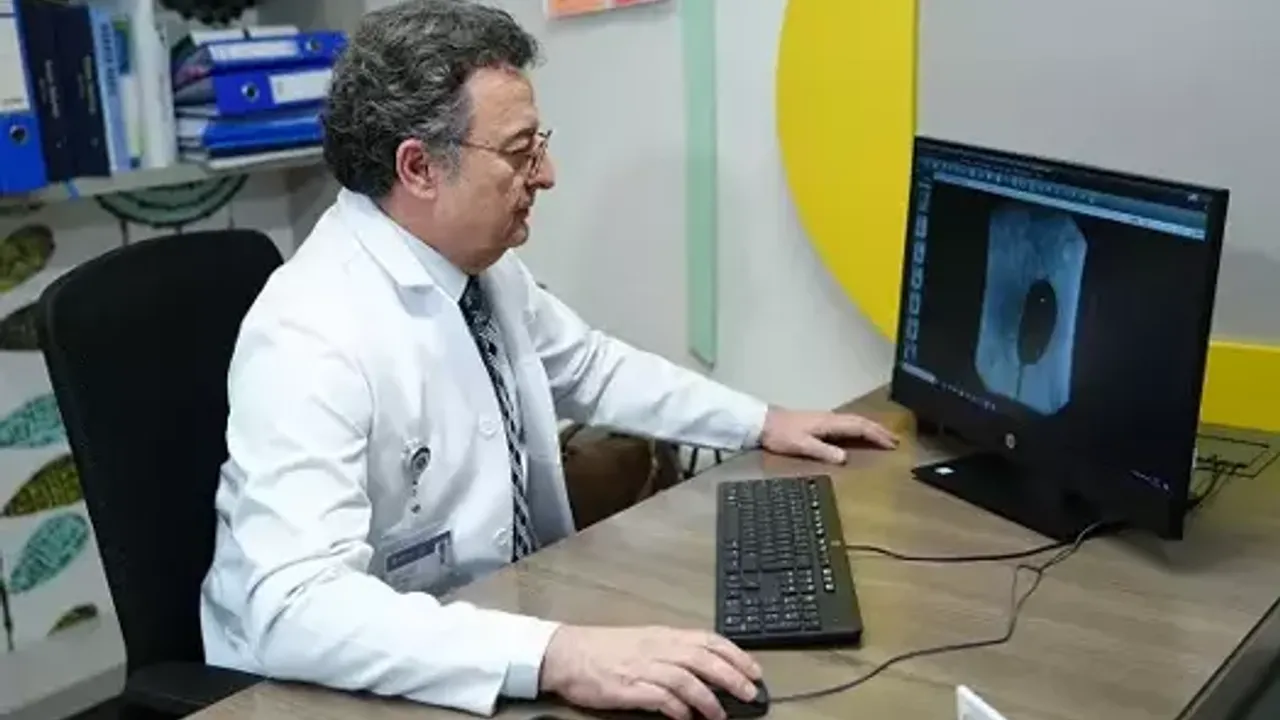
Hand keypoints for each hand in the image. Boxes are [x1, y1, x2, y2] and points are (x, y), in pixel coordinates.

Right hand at [539, 624, 762, 719]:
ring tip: (720, 715)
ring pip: (688, 679)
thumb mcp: (643, 641)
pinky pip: (662, 698)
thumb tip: (703, 667)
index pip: (709, 640)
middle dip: (732, 676)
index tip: (754, 669)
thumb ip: (672, 651)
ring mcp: (643, 667)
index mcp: (663, 635)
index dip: (736, 654)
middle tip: (750, 693)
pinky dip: (679, 709)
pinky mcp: (629, 688)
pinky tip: (687, 719)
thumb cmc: (603, 649)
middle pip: (704, 659)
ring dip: (709, 699)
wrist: (566, 653)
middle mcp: (657, 648)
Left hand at [760, 407, 898, 463]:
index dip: (876, 435)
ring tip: (883, 436)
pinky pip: (847, 423)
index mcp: (829, 423)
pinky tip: (859, 433)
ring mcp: (825, 418)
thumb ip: (823, 451)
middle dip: (879, 430)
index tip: (892, 444)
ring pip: (854, 421)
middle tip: (895, 440)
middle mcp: (830, 418)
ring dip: (871, 428)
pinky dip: (859, 427)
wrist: (763, 423)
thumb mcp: (801, 446)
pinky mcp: (820, 422)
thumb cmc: (781, 435)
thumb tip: (845, 458)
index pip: (859, 427)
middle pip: (860, 422)